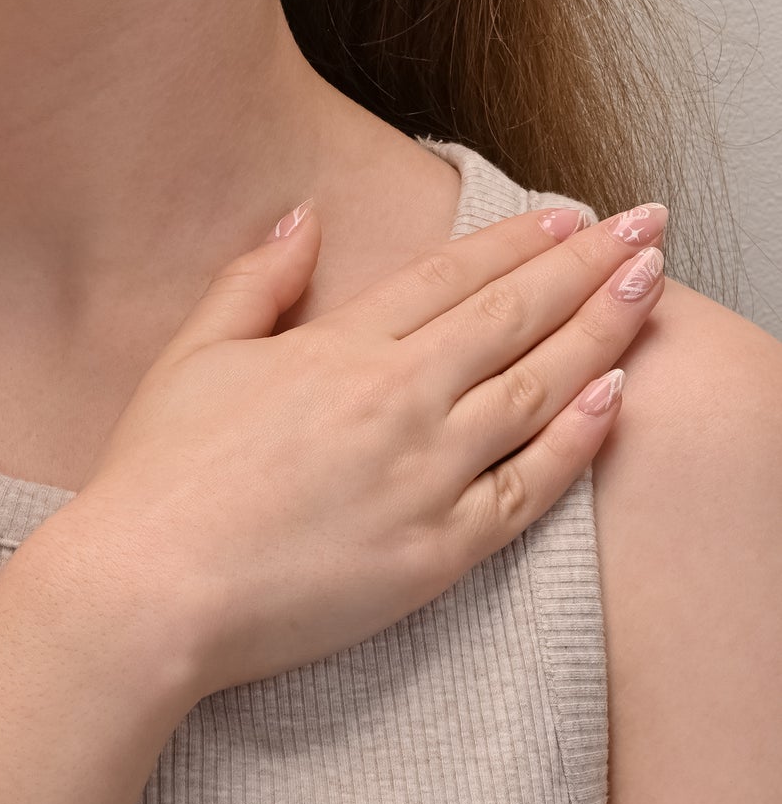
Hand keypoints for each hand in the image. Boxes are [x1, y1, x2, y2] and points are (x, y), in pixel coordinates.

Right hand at [60, 197, 665, 702]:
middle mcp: (395, 399)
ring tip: (653, 288)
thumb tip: (302, 218)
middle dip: (589, 264)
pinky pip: (528, 487)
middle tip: (648, 225)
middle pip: (513, 316)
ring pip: (537, 388)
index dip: (518, 241)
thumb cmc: (158, 476)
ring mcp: (424, 475)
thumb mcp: (193, 356)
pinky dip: (577, 439)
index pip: (451, 277)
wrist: (150, 588)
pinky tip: (615, 396)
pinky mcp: (437, 552)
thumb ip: (254, 282)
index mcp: (337, 348)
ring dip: (604, 330)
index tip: (570, 215)